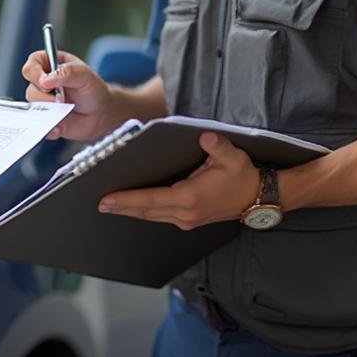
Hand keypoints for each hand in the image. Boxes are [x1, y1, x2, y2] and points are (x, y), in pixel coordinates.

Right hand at [22, 50, 111, 141]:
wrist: (101, 113)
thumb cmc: (92, 88)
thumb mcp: (84, 75)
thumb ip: (66, 73)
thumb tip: (44, 81)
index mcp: (49, 65)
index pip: (31, 66)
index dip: (34, 74)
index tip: (45, 82)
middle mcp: (42, 84)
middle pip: (30, 89)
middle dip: (44, 96)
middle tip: (61, 99)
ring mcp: (43, 103)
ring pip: (33, 108)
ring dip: (48, 111)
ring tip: (65, 109)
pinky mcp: (46, 120)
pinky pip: (40, 126)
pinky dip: (50, 128)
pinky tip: (61, 126)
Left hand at [97, 132, 260, 229]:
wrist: (257, 197)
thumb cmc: (242, 175)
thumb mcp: (232, 155)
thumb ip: (217, 145)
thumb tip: (204, 137)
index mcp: (190, 196)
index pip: (151, 199)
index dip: (127, 200)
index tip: (107, 199)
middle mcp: (185, 212)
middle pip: (145, 211)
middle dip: (121, 207)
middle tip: (98, 203)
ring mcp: (186, 219)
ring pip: (151, 216)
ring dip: (130, 211)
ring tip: (109, 205)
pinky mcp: (188, 220)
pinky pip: (159, 217)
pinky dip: (143, 212)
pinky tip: (132, 207)